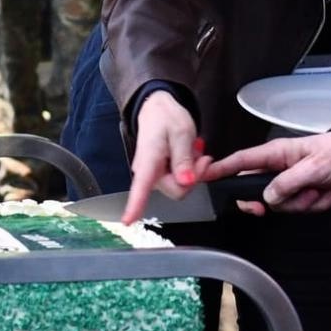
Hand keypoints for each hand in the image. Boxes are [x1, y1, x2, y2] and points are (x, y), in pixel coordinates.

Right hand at [122, 91, 210, 223]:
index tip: (127, 221)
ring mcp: (156, 176)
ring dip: (195, 171)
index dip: (135, 205)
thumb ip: (183, 157)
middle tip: (203, 156)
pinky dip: (194, 170)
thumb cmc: (166, 118)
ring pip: (182, 185)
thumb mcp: (181, 132)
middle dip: (195, 176)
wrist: (158, 109)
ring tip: (195, 150)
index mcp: (149, 161)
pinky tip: (197, 156)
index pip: (141, 186)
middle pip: (177, 189)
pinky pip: (182, 180)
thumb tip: (186, 181)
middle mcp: (149, 173)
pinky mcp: (163, 176)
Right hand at [204, 130, 330, 214]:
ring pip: (280, 204)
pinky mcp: (299, 192)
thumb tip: (268, 197)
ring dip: (302, 204)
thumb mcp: (314, 167)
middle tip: (283, 203)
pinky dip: (315, 205)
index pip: (241, 161)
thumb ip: (288, 182)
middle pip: (257, 192)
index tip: (203, 176)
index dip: (220, 169)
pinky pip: (298, 208)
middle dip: (274, 203)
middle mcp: (277, 167)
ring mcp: (288, 181)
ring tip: (319, 190)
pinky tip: (327, 194)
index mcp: (275, 154)